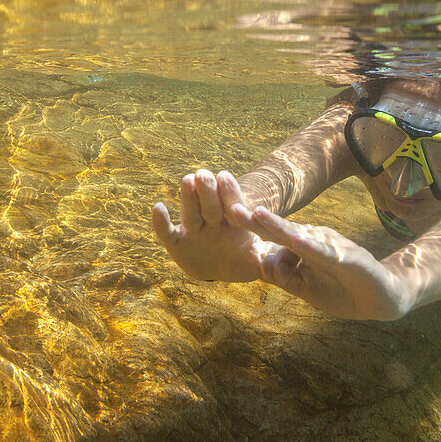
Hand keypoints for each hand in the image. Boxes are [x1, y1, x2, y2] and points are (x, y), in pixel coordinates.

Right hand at [151, 169, 274, 282]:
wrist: (220, 267)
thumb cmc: (242, 259)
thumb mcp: (257, 261)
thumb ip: (268, 260)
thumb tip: (283, 262)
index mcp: (233, 222)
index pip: (232, 205)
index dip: (228, 193)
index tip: (225, 176)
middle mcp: (212, 222)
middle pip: (210, 205)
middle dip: (208, 191)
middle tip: (204, 174)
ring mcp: (194, 231)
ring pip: (191, 214)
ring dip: (188, 198)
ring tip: (186, 181)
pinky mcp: (178, 243)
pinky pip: (167, 233)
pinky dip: (161, 222)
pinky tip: (157, 207)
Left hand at [228, 205, 410, 320]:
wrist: (382, 298)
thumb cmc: (341, 289)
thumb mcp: (304, 288)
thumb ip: (282, 277)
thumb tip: (259, 263)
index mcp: (304, 247)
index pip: (273, 236)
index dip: (251, 226)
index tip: (225, 216)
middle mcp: (316, 241)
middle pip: (282, 230)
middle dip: (257, 220)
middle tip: (232, 208)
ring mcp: (333, 247)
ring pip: (302, 237)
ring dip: (280, 226)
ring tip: (258, 216)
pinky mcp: (351, 259)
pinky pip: (329, 253)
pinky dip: (313, 247)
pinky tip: (300, 241)